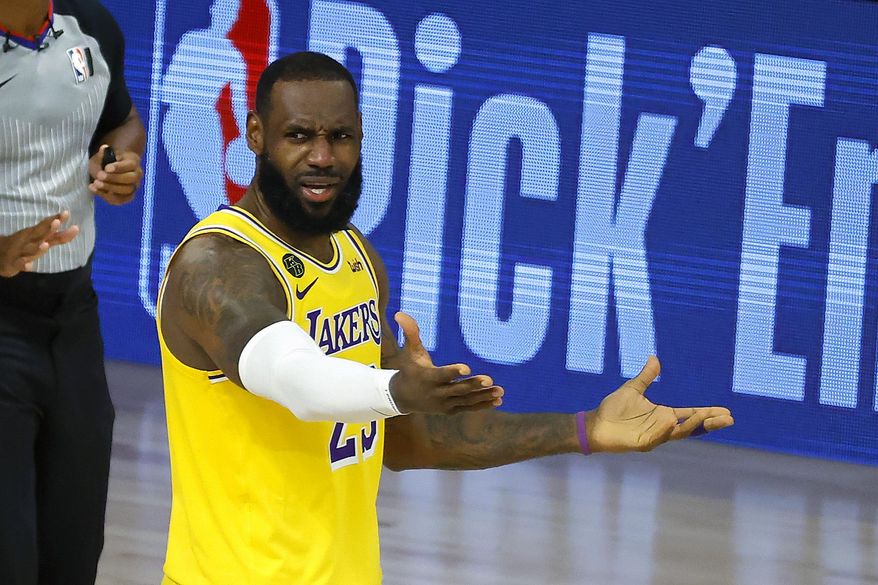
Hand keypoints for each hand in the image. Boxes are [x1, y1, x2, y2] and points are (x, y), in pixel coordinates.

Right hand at [0, 211, 79, 276]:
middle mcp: (29, 241)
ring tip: (45, 244)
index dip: (56, 220)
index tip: (66, 213)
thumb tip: (76, 229)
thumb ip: (59, 237)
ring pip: (30, 250)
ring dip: (37, 247)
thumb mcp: (41, 240)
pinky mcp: (14, 263)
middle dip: (48, 229)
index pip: (47, 226)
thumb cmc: (25, 245)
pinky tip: (28, 265)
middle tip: (57, 222)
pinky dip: (23, 264)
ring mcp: (21, 252)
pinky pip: (19, 264)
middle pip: (39, 234)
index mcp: (35, 235)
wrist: (0, 255)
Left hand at [88, 144, 143, 204]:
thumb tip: (104, 148)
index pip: (130, 165)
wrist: (110, 172)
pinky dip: (106, 196)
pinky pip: (119, 200)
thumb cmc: (108, 162)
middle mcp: (137, 175)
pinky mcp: (127, 197)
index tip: (106, 168)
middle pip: (130, 179)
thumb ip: (103, 154)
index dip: (119, 167)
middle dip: (114, 178)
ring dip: (110, 188)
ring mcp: (133, 187)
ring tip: (96, 183)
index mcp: (133, 162)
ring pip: (126, 190)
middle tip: (99, 176)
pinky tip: (94, 189)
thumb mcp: (104, 156)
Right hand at [388, 312, 503, 414]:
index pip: (442, 375)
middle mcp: (436, 392)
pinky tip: (498, 401)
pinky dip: (482, 405)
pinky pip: (468, 407)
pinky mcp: (451, 410)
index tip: (467, 368)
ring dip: (483, 396)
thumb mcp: (409, 351)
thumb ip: (410, 333)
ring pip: (466, 400)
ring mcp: (444, 403)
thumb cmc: (409, 368)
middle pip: (458, 389)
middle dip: (474, 385)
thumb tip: (400, 313)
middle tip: (489, 379)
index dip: (453, 372)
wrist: (402, 397)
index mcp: (427, 377)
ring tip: (500, 391)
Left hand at [586, 356, 733, 452]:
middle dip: (710, 423)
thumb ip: (646, 377)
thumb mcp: (633, 388)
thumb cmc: (613, 408)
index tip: (726, 412)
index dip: (708, 413)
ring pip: (678, 433)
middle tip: (729, 419)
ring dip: (691, 425)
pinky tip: (670, 420)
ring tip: (705, 417)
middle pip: (691, 426)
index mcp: (663, 414)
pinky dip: (664, 429)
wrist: (595, 423)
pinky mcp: (643, 443)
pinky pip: (657, 437)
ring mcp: (654, 436)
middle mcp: (662, 426)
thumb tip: (655, 358)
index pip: (691, 414)